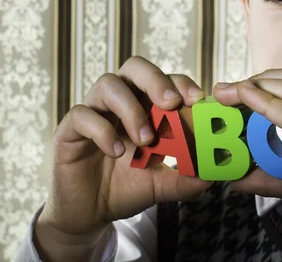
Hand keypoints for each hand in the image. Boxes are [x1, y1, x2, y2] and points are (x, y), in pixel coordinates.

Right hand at [35, 56, 210, 259]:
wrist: (89, 213)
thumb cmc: (127, 187)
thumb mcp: (161, 185)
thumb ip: (185, 180)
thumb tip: (211, 178)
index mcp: (145, 106)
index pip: (165, 80)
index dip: (181, 83)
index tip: (197, 99)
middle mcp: (120, 102)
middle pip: (135, 67)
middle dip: (156, 80)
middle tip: (171, 103)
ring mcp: (94, 111)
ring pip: (108, 84)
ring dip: (131, 108)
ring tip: (145, 140)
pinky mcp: (70, 129)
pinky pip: (82, 114)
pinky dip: (103, 130)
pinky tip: (116, 151)